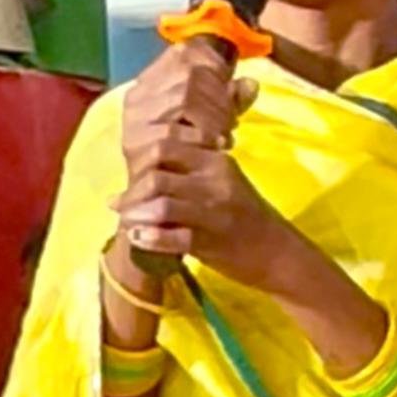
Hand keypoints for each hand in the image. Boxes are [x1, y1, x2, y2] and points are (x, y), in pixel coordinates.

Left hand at [113, 133, 294, 288]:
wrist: (276, 252)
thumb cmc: (243, 215)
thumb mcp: (222, 181)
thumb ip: (187, 171)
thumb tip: (139, 172)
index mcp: (215, 160)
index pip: (165, 144)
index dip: (139, 160)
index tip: (129, 178)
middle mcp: (214, 181)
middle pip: (156, 173)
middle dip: (132, 190)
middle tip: (120, 204)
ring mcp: (213, 212)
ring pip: (160, 204)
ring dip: (134, 215)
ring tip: (126, 223)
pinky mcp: (211, 242)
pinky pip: (171, 238)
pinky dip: (149, 238)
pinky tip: (138, 239)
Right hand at [121, 40, 256, 179]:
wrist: (155, 202)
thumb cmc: (186, 158)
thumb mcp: (211, 122)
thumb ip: (229, 102)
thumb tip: (251, 84)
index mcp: (152, 81)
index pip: (184, 53)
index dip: (213, 65)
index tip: (230, 87)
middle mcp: (137, 96)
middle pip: (189, 75)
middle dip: (219, 97)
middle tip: (232, 121)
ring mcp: (134, 119)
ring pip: (183, 98)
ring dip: (213, 116)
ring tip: (225, 137)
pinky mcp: (135, 144)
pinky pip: (173, 130)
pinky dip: (201, 136)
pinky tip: (216, 148)